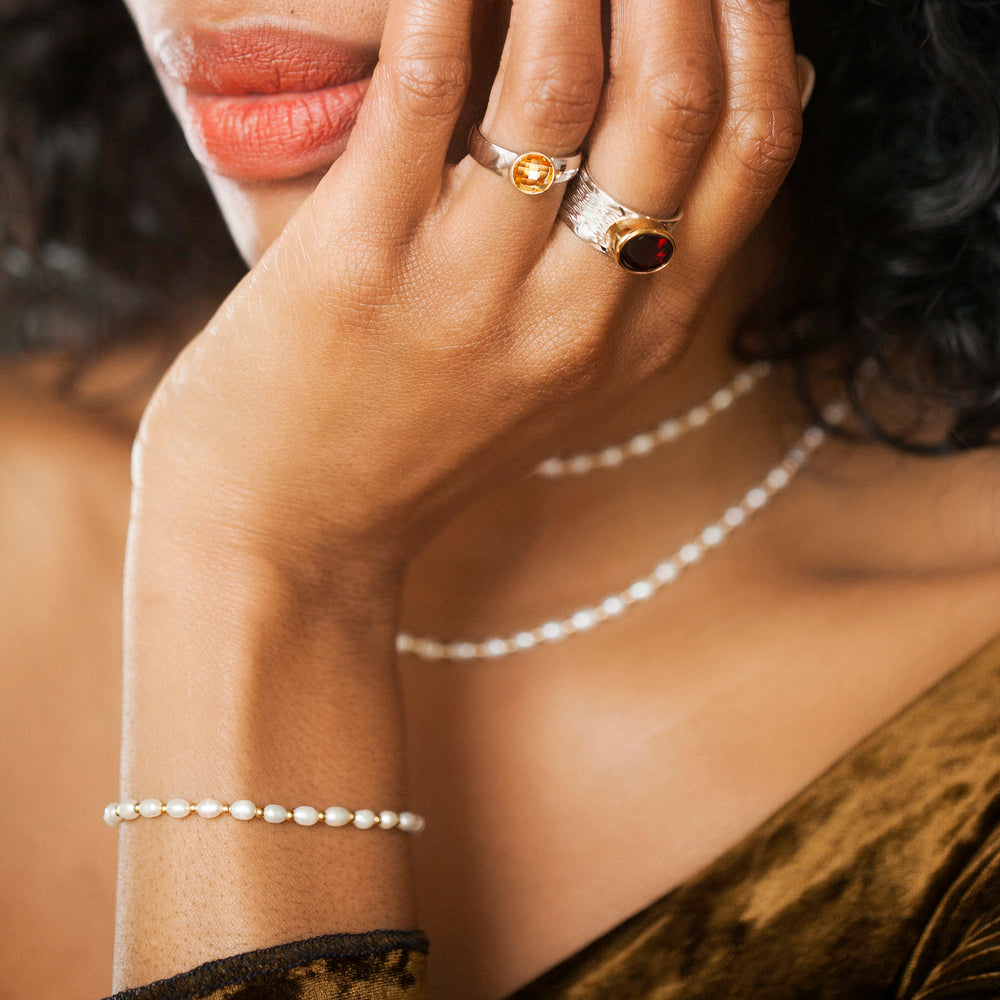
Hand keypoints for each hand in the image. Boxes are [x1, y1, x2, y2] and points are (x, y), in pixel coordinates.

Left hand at [134, 0, 803, 575]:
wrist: (295, 533)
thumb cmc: (422, 441)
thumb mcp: (563, 373)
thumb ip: (634, 264)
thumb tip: (700, 110)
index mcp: (645, 334)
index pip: (756, 147)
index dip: (760, 20)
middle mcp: (581, 317)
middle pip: (679, 97)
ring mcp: (472, 293)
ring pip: (559, 76)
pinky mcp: (361, 263)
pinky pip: (425, 88)